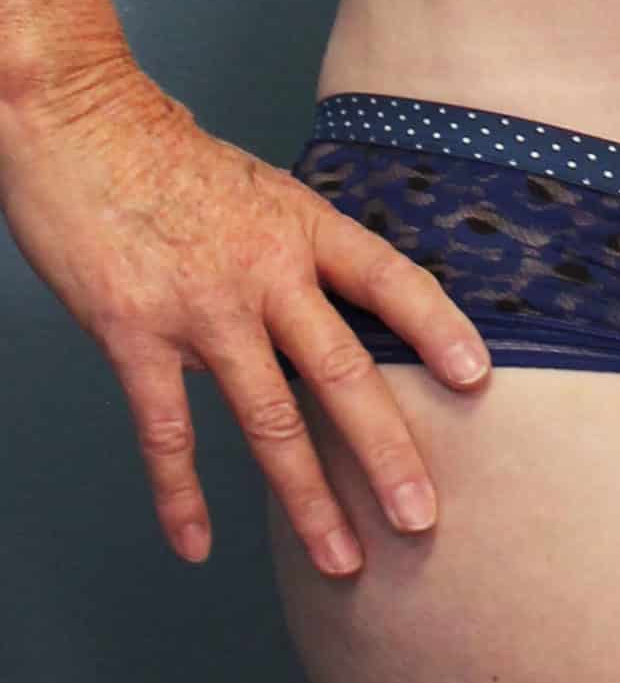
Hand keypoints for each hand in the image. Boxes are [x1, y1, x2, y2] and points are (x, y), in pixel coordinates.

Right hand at [0, 58, 490, 574]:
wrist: (76, 122)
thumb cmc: (166, 156)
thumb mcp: (259, 188)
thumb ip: (299, 250)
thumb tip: (346, 304)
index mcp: (301, 226)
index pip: (389, 279)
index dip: (438, 329)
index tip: (480, 379)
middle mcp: (264, 270)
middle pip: (342, 372)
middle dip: (387, 453)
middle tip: (422, 519)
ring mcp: (200, 307)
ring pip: (268, 420)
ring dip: (308, 499)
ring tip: (343, 559)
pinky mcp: (134, 334)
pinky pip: (167, 431)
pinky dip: (182, 495)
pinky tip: (196, 543)